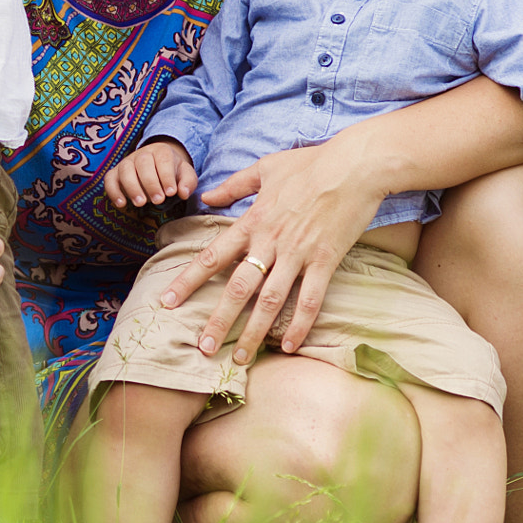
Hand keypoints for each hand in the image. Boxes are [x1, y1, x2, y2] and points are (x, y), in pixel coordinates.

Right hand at [106, 140, 195, 208]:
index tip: (171, 192)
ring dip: (132, 187)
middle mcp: (142, 154)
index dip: (166, 176)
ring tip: (140, 203)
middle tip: (158, 201)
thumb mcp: (185, 174)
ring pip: (125, 169)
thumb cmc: (172, 172)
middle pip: (143, 163)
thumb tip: (183, 192)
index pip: (163, 159)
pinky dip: (113, 191)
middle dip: (150, 183)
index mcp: (161, 151)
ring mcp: (126, 162)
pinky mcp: (115, 173)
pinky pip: (109, 179)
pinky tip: (121, 204)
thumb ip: (188, 182)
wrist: (156, 166)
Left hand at [156, 137, 385, 362]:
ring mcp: (299, 254)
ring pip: (271, 301)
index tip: (167, 302)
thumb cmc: (311, 163)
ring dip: (253, 332)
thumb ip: (234, 185)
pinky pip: (310, 300)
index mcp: (252, 221)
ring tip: (240, 359)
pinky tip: (287, 345)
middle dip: (218, 320)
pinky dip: (299, 325)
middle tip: (203, 348)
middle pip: (238, 288)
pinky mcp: (326, 261)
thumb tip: (207, 196)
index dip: (188, 280)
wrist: (355, 165)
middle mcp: (271, 242)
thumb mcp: (265, 167)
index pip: (212, 256)